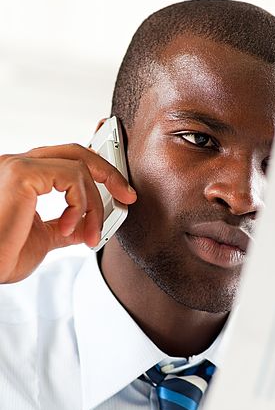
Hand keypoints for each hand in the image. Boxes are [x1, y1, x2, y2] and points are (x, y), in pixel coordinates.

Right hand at [0, 143, 136, 283]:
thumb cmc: (1, 256)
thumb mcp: (43, 240)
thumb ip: (65, 228)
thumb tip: (86, 226)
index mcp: (21, 178)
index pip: (65, 159)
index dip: (97, 166)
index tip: (120, 188)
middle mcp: (18, 166)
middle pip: (77, 152)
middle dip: (109, 173)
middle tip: (127, 196)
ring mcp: (18, 166)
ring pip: (79, 166)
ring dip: (94, 205)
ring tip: (90, 234)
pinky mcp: (21, 173)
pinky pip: (72, 176)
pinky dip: (80, 205)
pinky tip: (68, 227)